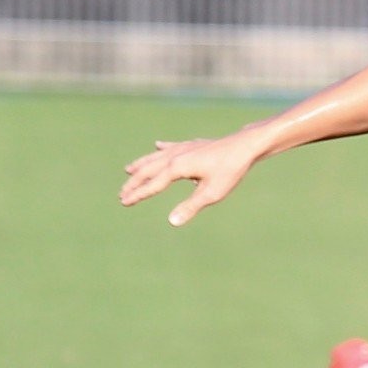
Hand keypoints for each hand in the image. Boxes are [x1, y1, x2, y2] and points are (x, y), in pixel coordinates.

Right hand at [119, 133, 262, 225]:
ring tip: (128, 170)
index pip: (152, 185)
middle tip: (122, 193)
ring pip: (156, 157)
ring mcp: (183, 148)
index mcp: (176, 168)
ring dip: (142, 164)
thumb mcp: (212, 193)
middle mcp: (175, 155)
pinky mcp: (193, 145)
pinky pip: (171, 147)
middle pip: (148, 170)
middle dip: (134, 182)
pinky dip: (162, 148)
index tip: (124, 203)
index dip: (138, 195)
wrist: (245, 146)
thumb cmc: (230, 170)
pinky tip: (158, 145)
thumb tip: (171, 222)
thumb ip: (190, 207)